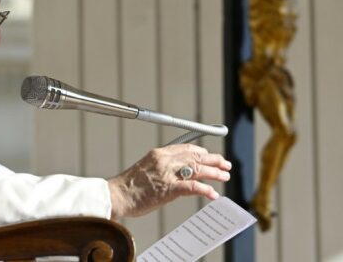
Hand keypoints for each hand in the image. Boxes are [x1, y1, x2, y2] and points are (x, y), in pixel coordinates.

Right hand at [107, 144, 231, 218]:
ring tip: (224, 176)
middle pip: (196, 156)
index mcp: (159, 153)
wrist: (117, 195)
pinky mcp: (168, 189)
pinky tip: (212, 193)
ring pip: (198, 169)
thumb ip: (163, 167)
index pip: (187, 148)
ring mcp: (167, 174)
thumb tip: (179, 173)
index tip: (210, 157)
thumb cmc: (129, 186)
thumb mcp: (147, 168)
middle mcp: (165, 160)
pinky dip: (205, 189)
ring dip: (214, 173)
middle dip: (214, 160)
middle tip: (225, 165)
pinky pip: (192, 187)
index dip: (202, 152)